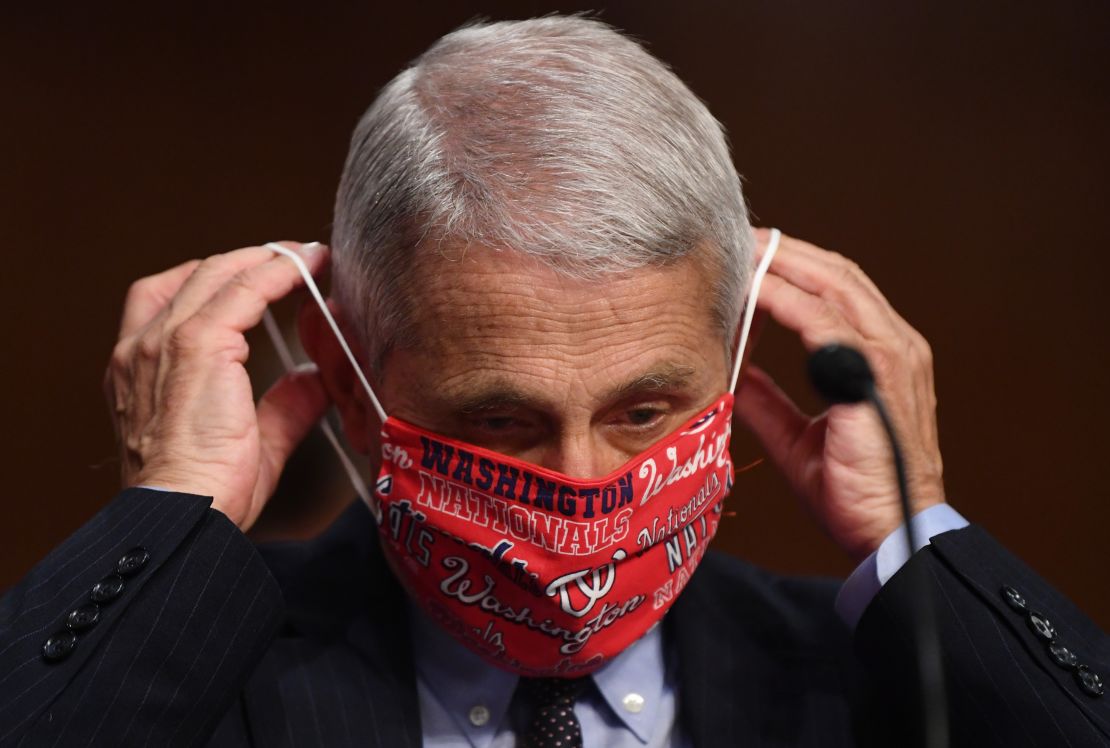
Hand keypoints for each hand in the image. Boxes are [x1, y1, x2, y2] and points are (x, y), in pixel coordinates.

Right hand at [103, 242, 329, 530]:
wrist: (185, 511)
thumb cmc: (206, 493)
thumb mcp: (252, 442)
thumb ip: (282, 407)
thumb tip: (311, 381)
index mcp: (139, 372)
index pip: (169, 301)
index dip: (218, 283)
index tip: (261, 278)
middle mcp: (141, 349)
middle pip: (194, 277)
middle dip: (245, 261)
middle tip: (291, 259)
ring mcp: (164, 342)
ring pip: (217, 274)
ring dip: (265, 259)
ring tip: (305, 256)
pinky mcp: (196, 344)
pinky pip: (243, 289)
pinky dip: (277, 272)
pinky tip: (306, 268)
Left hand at [734, 230, 945, 560]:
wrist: (887, 533)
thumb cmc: (851, 489)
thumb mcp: (795, 434)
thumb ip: (766, 398)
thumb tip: (730, 371)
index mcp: (881, 355)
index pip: (837, 291)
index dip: (791, 268)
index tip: (744, 258)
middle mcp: (894, 344)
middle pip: (837, 274)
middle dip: (784, 252)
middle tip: (736, 238)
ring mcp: (892, 356)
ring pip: (834, 286)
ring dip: (783, 264)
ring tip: (739, 252)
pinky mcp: (876, 376)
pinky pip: (826, 322)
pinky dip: (787, 300)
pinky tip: (754, 290)